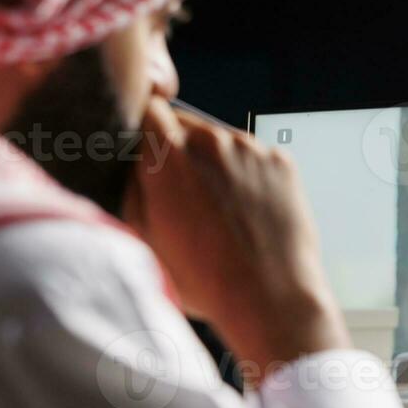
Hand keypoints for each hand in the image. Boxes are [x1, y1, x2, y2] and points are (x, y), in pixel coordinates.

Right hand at [124, 98, 350, 376]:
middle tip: (184, 196)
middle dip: (179, 150)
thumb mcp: (143, 239)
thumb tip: (125, 161)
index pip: (148, 108)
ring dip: (215, 163)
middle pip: (185, 123)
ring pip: (221, 140)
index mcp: (168, 155)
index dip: (146, 129)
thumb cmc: (203, 280)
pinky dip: (249, 175)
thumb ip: (129, 189)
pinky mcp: (281, 161)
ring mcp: (250, 148)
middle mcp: (210, 140)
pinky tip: (248, 214)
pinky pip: (254, 156)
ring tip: (220, 212)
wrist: (270, 299)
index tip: (148, 152)